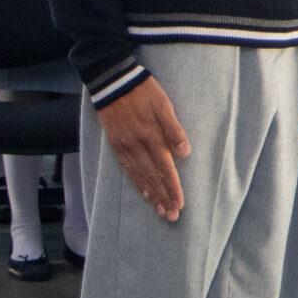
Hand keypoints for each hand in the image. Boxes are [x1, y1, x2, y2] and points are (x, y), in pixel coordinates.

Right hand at [96, 80, 190, 220]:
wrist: (113, 81)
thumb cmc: (143, 90)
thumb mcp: (163, 104)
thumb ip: (173, 128)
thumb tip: (184, 152)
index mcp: (152, 136)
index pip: (165, 168)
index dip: (172, 188)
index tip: (179, 204)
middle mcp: (137, 145)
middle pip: (152, 177)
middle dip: (163, 198)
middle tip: (172, 216)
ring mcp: (124, 146)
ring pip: (139, 177)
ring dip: (151, 195)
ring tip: (160, 210)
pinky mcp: (115, 144)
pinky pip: (126, 169)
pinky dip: (136, 183)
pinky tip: (143, 193)